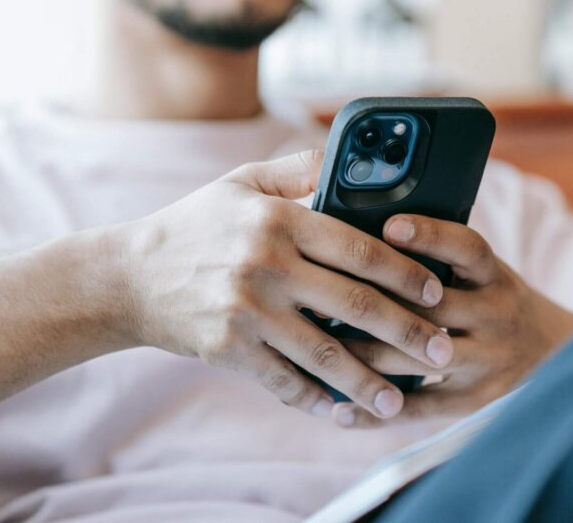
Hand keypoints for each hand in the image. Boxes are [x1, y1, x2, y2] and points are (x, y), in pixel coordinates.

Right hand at [109, 151, 454, 419]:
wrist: (127, 276)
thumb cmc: (195, 225)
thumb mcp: (242, 182)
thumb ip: (299, 169)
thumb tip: (353, 159)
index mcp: (279, 219)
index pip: (360, 248)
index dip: (406, 273)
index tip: (437, 292)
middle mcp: (266, 264)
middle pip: (355, 305)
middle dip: (408, 332)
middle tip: (445, 352)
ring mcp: (246, 311)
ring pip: (325, 353)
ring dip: (370, 382)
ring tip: (402, 401)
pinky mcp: (227, 350)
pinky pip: (283, 381)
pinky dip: (316, 400)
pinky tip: (344, 412)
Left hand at [332, 215, 572, 427]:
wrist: (557, 355)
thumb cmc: (497, 302)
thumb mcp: (486, 273)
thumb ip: (443, 259)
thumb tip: (369, 232)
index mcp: (496, 277)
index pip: (467, 248)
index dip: (429, 235)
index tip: (388, 227)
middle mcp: (496, 316)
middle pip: (431, 308)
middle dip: (373, 303)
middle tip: (319, 295)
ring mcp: (488, 362)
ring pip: (416, 359)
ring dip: (362, 356)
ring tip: (316, 348)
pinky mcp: (476, 402)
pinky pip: (420, 409)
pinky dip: (376, 412)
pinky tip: (338, 410)